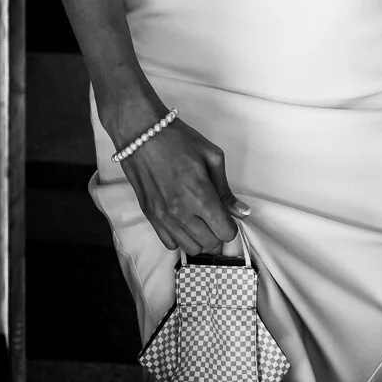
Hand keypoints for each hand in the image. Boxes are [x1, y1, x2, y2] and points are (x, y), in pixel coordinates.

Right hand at [117, 116, 248, 255]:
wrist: (140, 133)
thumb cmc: (177, 139)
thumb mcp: (211, 157)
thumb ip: (225, 189)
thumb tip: (241, 211)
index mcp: (201, 196)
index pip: (226, 232)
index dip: (231, 225)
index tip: (227, 215)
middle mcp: (181, 212)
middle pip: (210, 244)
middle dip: (217, 232)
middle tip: (214, 215)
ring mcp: (163, 217)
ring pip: (191, 248)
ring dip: (200, 238)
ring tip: (198, 219)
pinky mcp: (150, 217)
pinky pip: (170, 244)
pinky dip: (180, 237)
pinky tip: (182, 220)